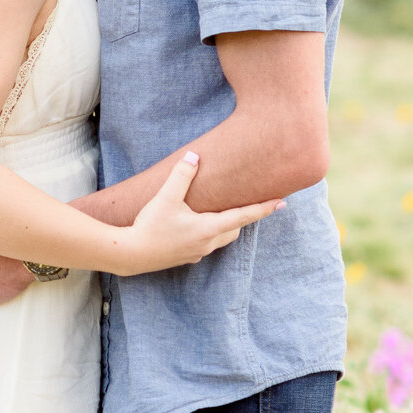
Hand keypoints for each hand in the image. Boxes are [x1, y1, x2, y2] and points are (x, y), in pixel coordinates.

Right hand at [119, 151, 280, 275]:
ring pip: (221, 238)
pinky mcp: (186, 257)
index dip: (264, 208)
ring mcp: (197, 252)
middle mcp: (208, 243)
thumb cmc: (149, 226)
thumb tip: (194, 156)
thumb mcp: (165, 197)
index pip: (244, 216)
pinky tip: (194, 226)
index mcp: (209, 228)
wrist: (130, 254)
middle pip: (235, 228)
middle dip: (243, 216)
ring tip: (221, 212)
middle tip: (249, 202)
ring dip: (225, 226)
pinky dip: (209, 234)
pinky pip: (205, 244)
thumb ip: (182, 175)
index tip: (282, 202)